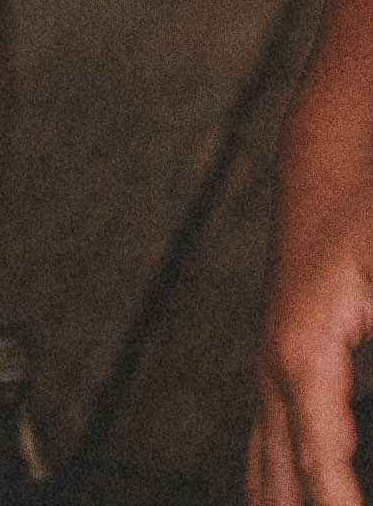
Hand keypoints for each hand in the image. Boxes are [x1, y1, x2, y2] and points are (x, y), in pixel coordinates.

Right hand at [249, 178, 372, 503]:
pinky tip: (287, 503)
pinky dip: (280, 496)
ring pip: (264, 479)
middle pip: (280, 489)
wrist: (330, 155)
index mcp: (302, 358)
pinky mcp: (281, 372)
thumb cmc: (365, 209)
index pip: (322, 474)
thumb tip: (366, 426)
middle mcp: (275, 375)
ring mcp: (270, 375)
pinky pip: (267, 457)